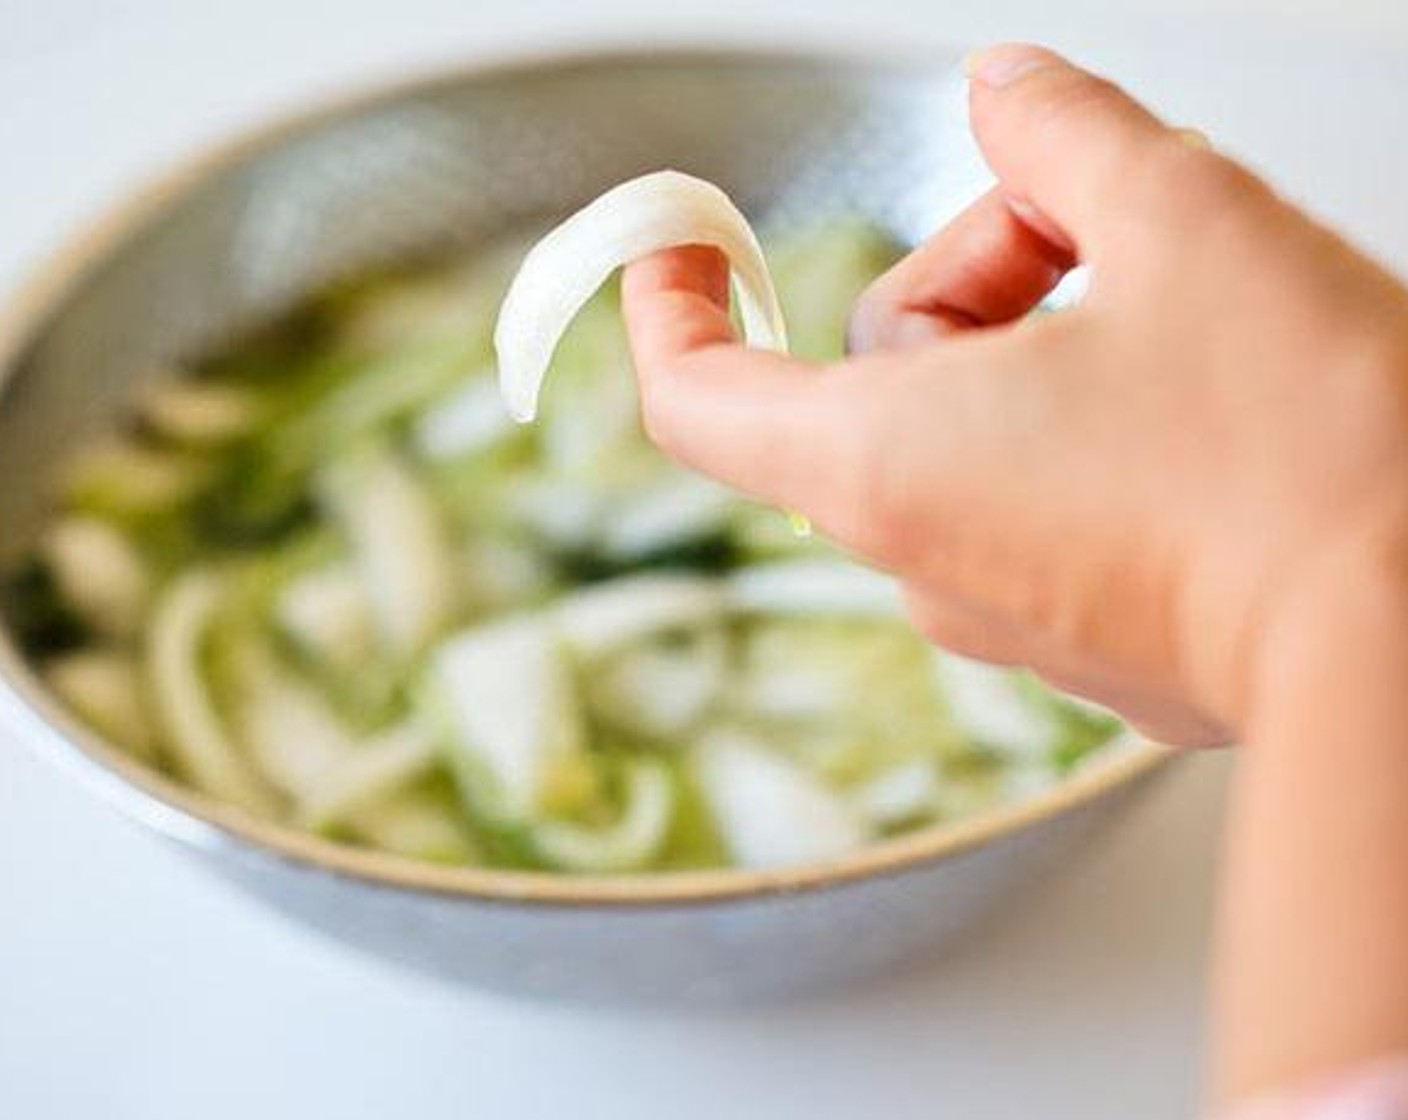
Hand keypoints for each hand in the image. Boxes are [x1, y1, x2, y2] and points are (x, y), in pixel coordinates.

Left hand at [622, 44, 1407, 751]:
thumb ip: (1065, 134)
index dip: (669, 302)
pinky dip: (1086, 421)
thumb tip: (1006, 94)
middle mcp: (921, 560)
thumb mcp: (1184, 220)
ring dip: (1048, 336)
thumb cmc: (1307, 459)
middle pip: (885, 363)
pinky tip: (1203, 404)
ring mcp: (1001, 614)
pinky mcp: (1083, 637)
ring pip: (973, 424)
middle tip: (1112, 223)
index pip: (695, 395)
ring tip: (1186, 314)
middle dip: (987, 260)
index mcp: (884, 464)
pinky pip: (1036, 494)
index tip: (682, 237)